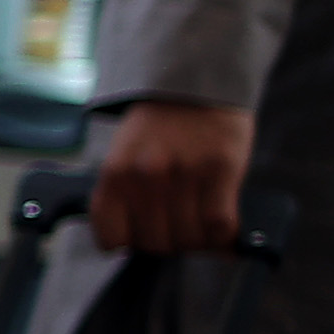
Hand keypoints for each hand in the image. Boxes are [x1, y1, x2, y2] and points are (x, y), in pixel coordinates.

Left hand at [86, 99, 255, 256]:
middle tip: (176, 225)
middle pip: (155, 244)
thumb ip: (122, 199)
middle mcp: (146, 175)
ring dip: (197, 240)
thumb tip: (127, 247)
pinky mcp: (221, 169)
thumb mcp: (124, 158)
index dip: (129, 243)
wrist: (196, 85)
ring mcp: (185, 172)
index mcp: (115, 173)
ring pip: (189, 239)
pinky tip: (220, 223)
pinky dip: (222, 235)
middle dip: (167, 242)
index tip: (139, 235)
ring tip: (199, 221)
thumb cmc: (159, 131)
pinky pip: (220, 226)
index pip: (111, 239)